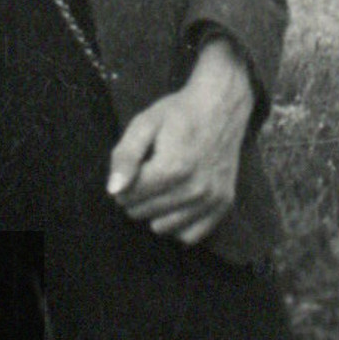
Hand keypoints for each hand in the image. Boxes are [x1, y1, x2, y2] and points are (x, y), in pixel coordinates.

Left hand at [106, 37, 254, 243]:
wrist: (222, 104)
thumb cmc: (179, 113)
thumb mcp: (145, 124)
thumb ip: (125, 156)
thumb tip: (114, 190)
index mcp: (173, 168)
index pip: (127, 197)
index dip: (123, 180)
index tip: (135, 165)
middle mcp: (195, 189)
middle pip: (142, 213)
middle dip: (138, 195)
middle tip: (150, 171)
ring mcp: (212, 199)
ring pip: (162, 227)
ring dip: (156, 210)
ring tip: (165, 184)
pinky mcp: (224, 204)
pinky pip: (189, 235)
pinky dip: (179, 223)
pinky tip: (179, 201)